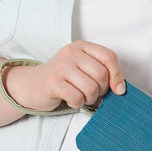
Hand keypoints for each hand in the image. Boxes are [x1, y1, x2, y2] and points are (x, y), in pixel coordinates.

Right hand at [6, 41, 124, 111]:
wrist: (31, 85)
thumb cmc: (62, 78)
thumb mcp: (82, 68)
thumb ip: (101, 72)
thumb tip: (120, 88)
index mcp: (82, 46)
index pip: (108, 57)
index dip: (117, 75)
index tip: (118, 89)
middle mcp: (71, 53)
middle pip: (101, 75)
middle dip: (101, 91)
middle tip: (93, 94)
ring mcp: (61, 66)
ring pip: (91, 88)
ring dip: (90, 99)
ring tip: (81, 97)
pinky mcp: (52, 82)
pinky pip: (77, 98)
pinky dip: (77, 104)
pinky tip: (71, 100)